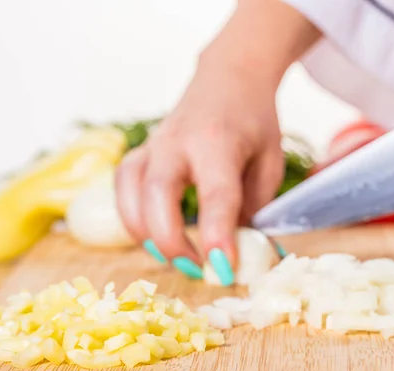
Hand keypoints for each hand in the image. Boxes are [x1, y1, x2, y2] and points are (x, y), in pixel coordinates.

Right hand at [115, 60, 282, 283]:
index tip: (224, 269)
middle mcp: (179, 141)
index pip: (216, 194)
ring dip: (145, 233)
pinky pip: (123, 186)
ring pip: (130, 191)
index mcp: (219, 141)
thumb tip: (233, 251)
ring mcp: (154, 144)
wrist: (230, 78)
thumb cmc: (254, 122)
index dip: (218, 236)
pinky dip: (131, 216)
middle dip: (170, 241)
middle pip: (157, 194)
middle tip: (195, 270)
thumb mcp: (269, 163)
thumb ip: (252, 207)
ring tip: (174, 257)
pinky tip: (151, 233)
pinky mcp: (142, 152)